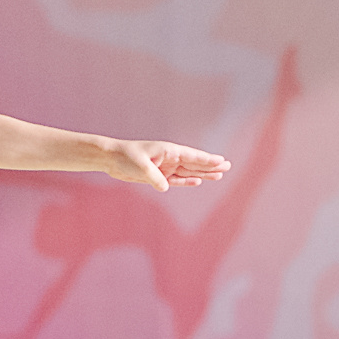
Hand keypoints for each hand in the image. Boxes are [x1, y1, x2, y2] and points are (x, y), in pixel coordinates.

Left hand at [108, 140, 229, 190]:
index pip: (192, 156)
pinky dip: (186, 181)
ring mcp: (165, 167)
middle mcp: (169, 158)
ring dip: (202, 174)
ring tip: (219, 176)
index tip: (221, 161)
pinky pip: (176, 180)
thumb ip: (154, 177)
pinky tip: (197, 182)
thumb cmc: (125, 156)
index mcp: (168, 150)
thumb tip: (165, 187)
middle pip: (194, 163)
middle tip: (228, 166)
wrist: (110, 158)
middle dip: (210, 165)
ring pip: (188, 172)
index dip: (207, 159)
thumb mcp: (139, 166)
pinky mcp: (158, 176)